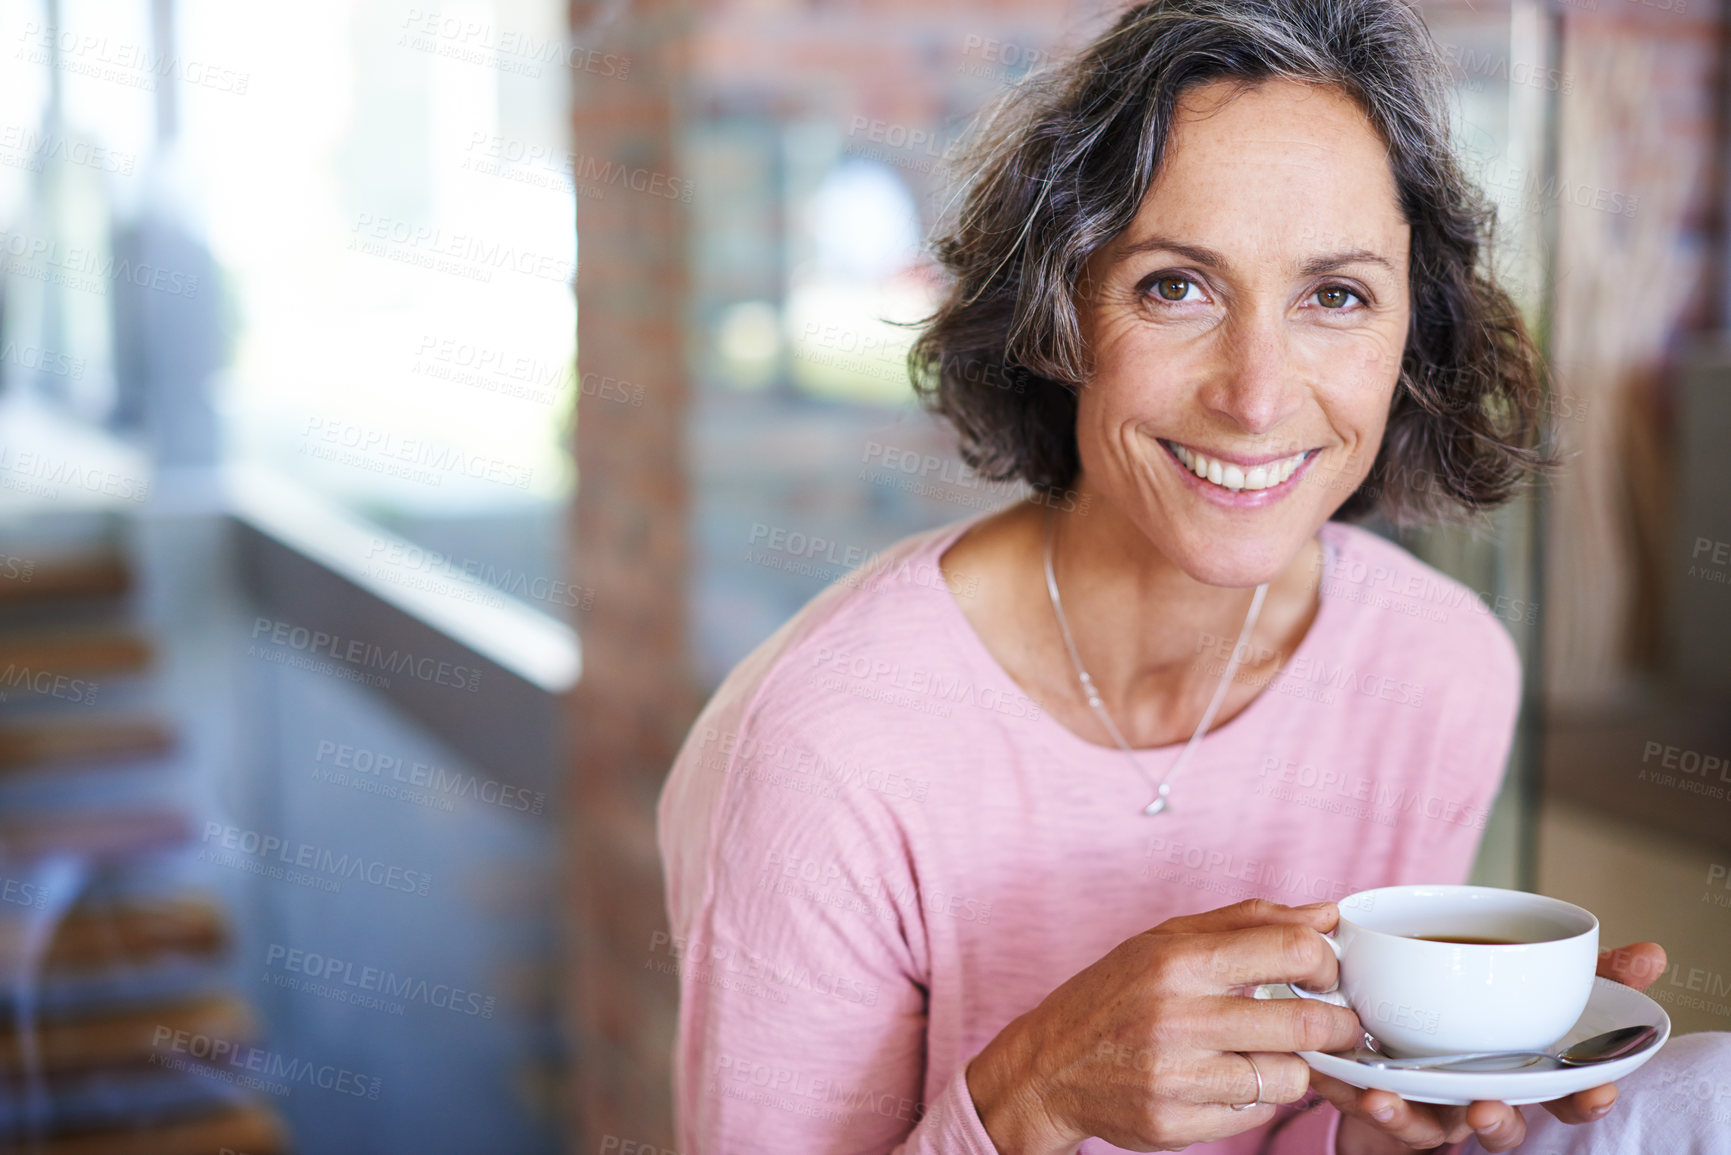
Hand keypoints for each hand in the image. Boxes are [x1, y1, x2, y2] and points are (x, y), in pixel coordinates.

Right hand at [964, 899, 1362, 1154]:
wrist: (1048, 1066)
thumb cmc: (1114, 994)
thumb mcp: (1167, 940)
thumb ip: (1248, 923)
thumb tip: (1325, 917)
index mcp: (1177, 961)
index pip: (1290, 951)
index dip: (1325, 962)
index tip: (1324, 972)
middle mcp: (1176, 1019)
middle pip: (1305, 1022)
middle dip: (1340, 1024)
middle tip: (1339, 1023)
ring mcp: (1176, 1078)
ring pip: (1289, 1077)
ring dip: (1294, 1066)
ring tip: (1269, 1052)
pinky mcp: (1176, 1125)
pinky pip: (1256, 1114)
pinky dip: (1257, 1098)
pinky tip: (1230, 1079)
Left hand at [1325, 941, 1667, 1153]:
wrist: (1401, 1027)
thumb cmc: (1483, 1009)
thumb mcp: (1533, 978)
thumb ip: (1592, 972)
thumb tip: (1655, 956)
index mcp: (1521, 1071)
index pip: (1566, 1096)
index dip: (1586, 1097)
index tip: (1597, 1087)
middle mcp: (1479, 1096)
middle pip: (1501, 1124)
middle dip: (1498, 1120)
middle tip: (1487, 1105)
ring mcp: (1431, 1107)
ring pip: (1428, 1126)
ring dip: (1409, 1116)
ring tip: (1385, 1096)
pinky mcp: (1384, 1107)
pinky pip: (1365, 1108)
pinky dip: (1348, 1094)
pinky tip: (1337, 1078)